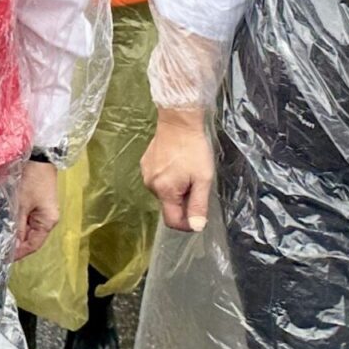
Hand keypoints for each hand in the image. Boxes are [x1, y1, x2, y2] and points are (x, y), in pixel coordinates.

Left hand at [12, 160, 57, 261]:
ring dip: (15, 234)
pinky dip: (16, 223)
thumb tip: (12, 245)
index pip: (32, 245)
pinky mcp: (37, 204)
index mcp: (47, 222)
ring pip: (27, 229)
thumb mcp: (21, 204)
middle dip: (15, 244)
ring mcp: (43, 212)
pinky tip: (5, 225)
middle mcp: (47, 219)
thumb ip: (16, 226)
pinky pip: (26, 219)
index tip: (3, 258)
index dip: (18, 253)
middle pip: (30, 238)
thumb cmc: (31, 179)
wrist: (37, 156)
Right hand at [142, 107, 214, 232]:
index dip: (187, 224)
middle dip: (183, 201)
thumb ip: (199, 205)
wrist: (178, 121)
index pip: (172, 221)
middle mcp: (151, 185)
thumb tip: (196, 227)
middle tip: (196, 183)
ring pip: (164, 193)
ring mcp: (146, 174)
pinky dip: (169, 178)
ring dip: (176, 189)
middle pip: (169, 206)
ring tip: (186, 171)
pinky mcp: (145, 164)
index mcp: (165, 191)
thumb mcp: (203, 179)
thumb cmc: (194, 149)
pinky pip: (158, 180)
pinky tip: (177, 164)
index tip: (199, 215)